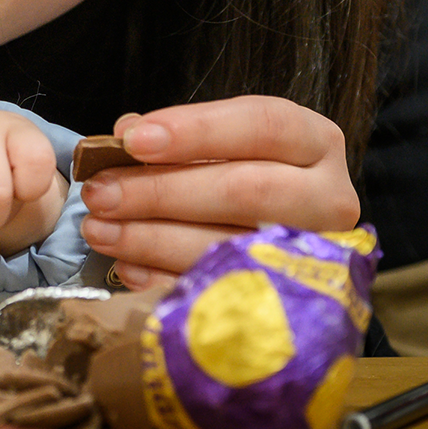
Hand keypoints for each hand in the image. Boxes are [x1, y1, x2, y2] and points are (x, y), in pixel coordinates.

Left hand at [79, 95, 358, 288]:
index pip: (264, 125)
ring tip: (98, 230)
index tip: (133, 140)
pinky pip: (221, 293)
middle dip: (161, 191)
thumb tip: (127, 134)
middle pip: (245, 189)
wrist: (287, 239)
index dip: (197, 130)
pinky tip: (127, 267)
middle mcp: (328, 197)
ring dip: (152, 239)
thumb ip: (177, 136)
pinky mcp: (291, 303)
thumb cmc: (242, 174)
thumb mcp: (220, 143)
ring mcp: (313, 256)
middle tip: (100, 193)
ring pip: (230, 246)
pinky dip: (167, 279)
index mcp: (314, 142)